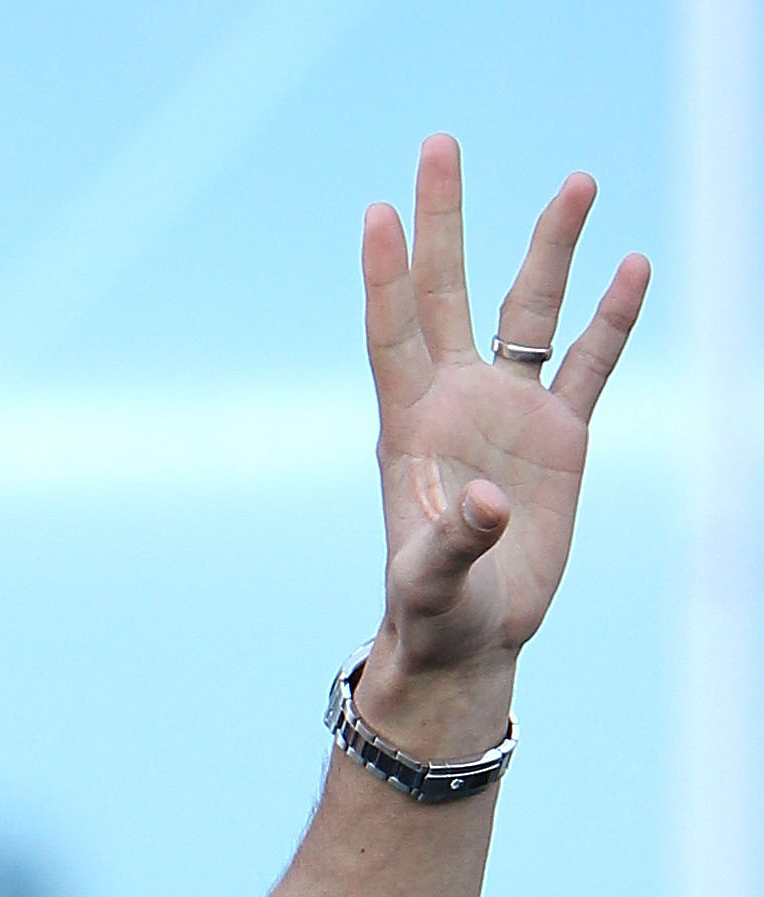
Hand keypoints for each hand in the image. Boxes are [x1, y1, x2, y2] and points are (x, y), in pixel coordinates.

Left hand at [357, 138, 647, 742]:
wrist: (471, 637)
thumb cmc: (432, 612)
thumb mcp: (432, 583)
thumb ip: (453, 543)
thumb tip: (488, 505)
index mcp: (411, 427)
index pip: (395, 333)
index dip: (386, 275)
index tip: (380, 211)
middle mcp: (458, 401)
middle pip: (449, 291)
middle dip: (444, 219)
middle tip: (439, 144)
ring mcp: (510, 411)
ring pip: (531, 309)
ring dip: (552, 246)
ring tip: (578, 182)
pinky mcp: (559, 436)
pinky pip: (590, 363)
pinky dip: (611, 318)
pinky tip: (631, 265)